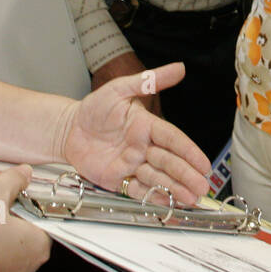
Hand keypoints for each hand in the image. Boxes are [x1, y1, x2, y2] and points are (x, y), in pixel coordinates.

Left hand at [63, 62, 209, 204]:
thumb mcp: (119, 89)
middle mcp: (143, 147)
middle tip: (202, 186)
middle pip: (169, 162)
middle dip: (187, 175)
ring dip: (176, 189)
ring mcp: (132, 165)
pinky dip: (154, 198)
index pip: (173, 139)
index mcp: (147, 127)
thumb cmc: (93, 109)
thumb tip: (179, 68)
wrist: (67, 129)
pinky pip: (139, 190)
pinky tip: (169, 203)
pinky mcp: (119, 180)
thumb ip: (148, 80)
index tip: (203, 163)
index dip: (189, 151)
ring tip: (192, 198)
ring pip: (158, 178)